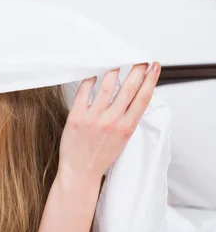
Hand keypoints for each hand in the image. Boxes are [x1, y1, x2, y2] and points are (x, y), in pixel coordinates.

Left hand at [59, 62, 160, 180]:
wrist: (80, 172)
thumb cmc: (100, 157)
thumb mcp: (122, 139)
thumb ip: (127, 119)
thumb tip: (131, 97)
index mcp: (126, 127)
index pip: (143, 98)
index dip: (151, 80)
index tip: (154, 66)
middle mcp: (112, 121)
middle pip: (129, 88)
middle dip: (136, 70)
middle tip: (139, 59)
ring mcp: (94, 118)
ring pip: (107, 86)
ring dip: (113, 71)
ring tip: (116, 63)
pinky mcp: (76, 117)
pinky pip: (84, 92)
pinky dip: (90, 80)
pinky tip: (93, 73)